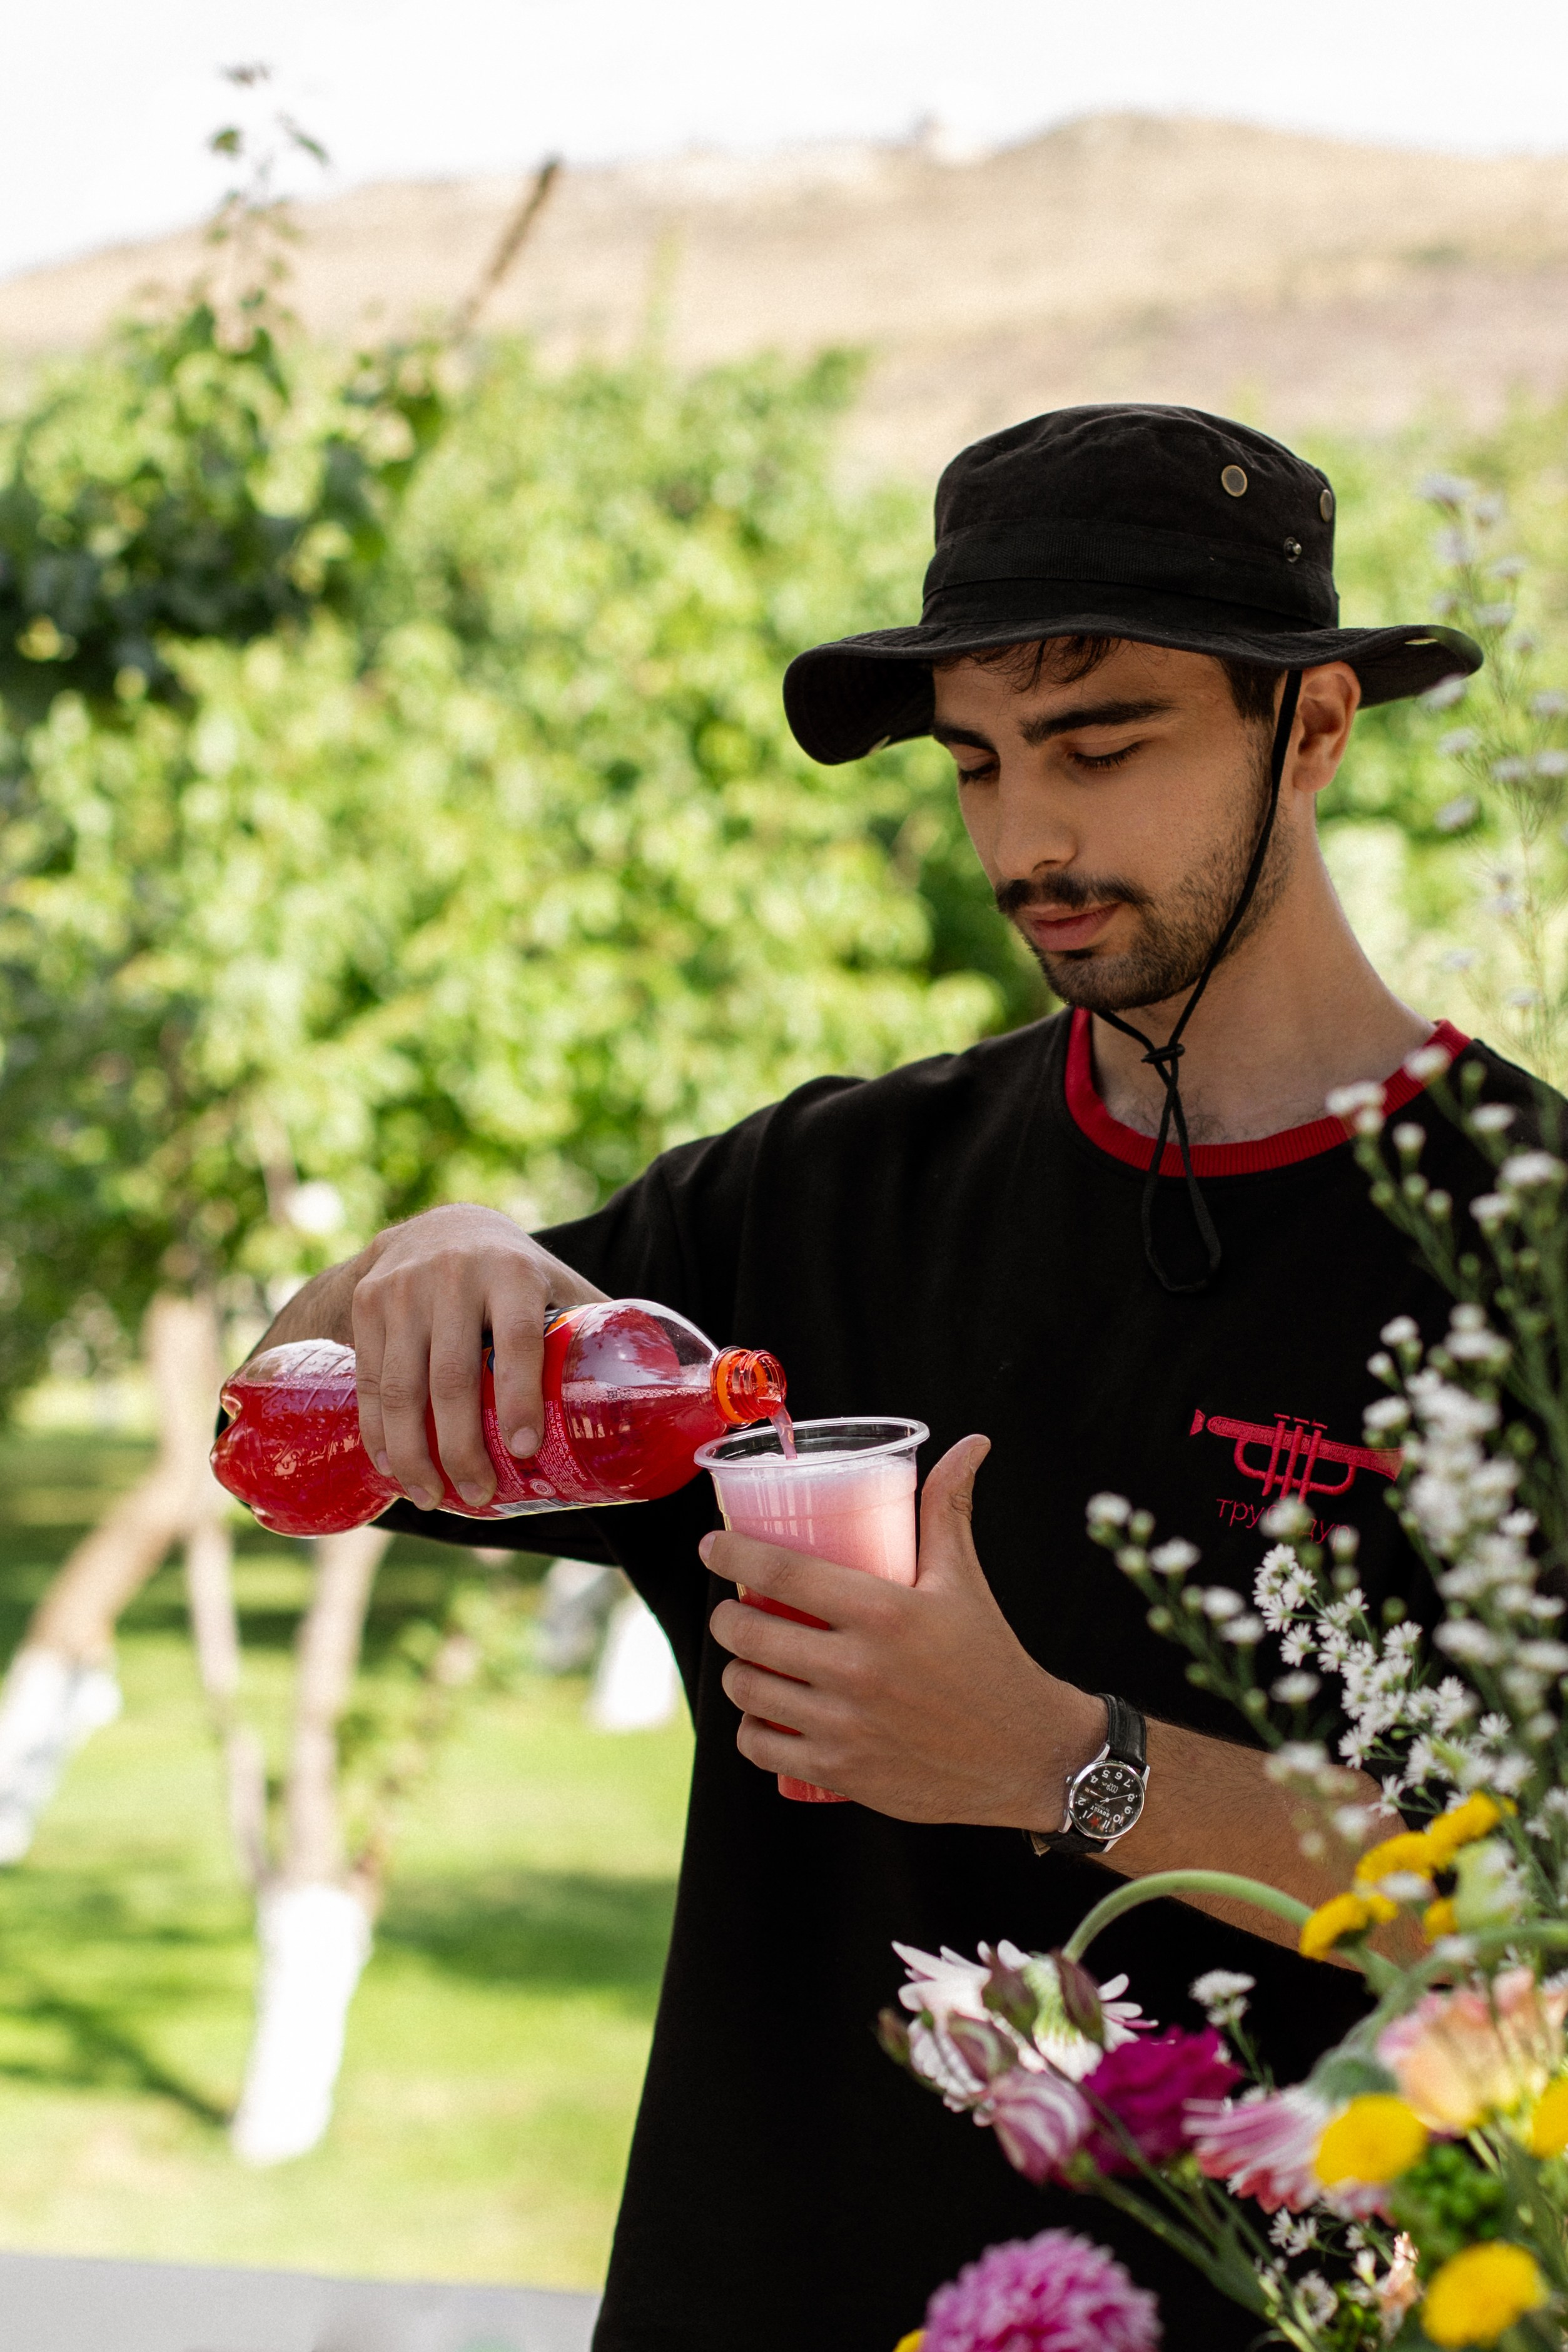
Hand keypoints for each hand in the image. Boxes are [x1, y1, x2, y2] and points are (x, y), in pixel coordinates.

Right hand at [333, 1206, 604, 1510]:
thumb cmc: (514, 1273)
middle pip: (452, 1378)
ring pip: (401, 1386)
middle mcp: (454, 1275)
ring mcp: (403, 1289)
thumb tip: (658, 1389)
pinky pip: (369, 1380)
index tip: (526, 1450)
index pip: (518, 1341)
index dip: (520, 1398)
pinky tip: (394, 1468)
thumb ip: (595, 1326)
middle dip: (462, 1448)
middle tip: (478, 1494)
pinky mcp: (368, 1303)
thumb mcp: (556, 1283)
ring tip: (430, 1497)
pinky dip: (379, 1433)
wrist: (438, 1226)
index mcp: (513, 1272)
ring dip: (414, 1454)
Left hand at [704, 1436, 1105, 1824]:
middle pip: (748, 1632)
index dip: (731, 1552)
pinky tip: (762, 1715)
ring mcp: (845, 1725)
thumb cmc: (990, 1659)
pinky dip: (751, 1730)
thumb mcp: (964, 1579)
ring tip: (747, 1659)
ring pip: (747, 1689)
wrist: (1027, 1756)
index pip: (781, 1570)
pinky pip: (761, 1748)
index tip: (711, 1545)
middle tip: (733, 1608)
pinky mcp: (840, 1772)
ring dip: (735, 1671)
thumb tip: (971, 1443)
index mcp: (883, 1611)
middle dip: (727, 1616)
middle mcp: (857, 1669)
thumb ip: (949, 1508)